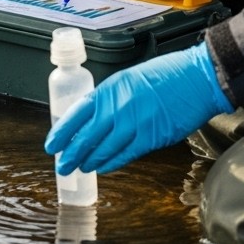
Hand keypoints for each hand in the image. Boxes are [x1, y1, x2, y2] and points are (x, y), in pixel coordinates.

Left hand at [44, 43, 231, 173]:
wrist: (192, 79)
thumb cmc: (159, 76)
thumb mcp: (124, 80)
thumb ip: (107, 99)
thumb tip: (92, 119)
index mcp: (106, 92)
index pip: (75, 115)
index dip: (61, 133)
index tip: (51, 144)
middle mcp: (115, 109)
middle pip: (86, 137)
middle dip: (70, 154)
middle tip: (61, 165)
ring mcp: (132, 125)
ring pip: (103, 149)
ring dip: (89, 161)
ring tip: (80, 168)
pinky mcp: (150, 138)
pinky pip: (125, 155)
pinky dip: (111, 163)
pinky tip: (102, 168)